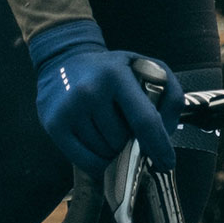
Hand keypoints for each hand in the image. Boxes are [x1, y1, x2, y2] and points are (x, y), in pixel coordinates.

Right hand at [29, 20, 184, 174]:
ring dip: (113, 151)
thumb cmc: (111, 70)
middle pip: (123, 141)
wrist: (64, 59)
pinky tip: (97, 144)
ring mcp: (69, 109)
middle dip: (130, 142)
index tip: (167, 163)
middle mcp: (89, 91)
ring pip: (105, 154)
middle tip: (124, 127)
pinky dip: (97, 162)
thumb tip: (166, 132)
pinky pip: (85, 161)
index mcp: (116, 75)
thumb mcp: (145, 67)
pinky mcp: (54, 125)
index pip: (144, 120)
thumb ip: (169, 93)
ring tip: (107, 129)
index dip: (159, 146)